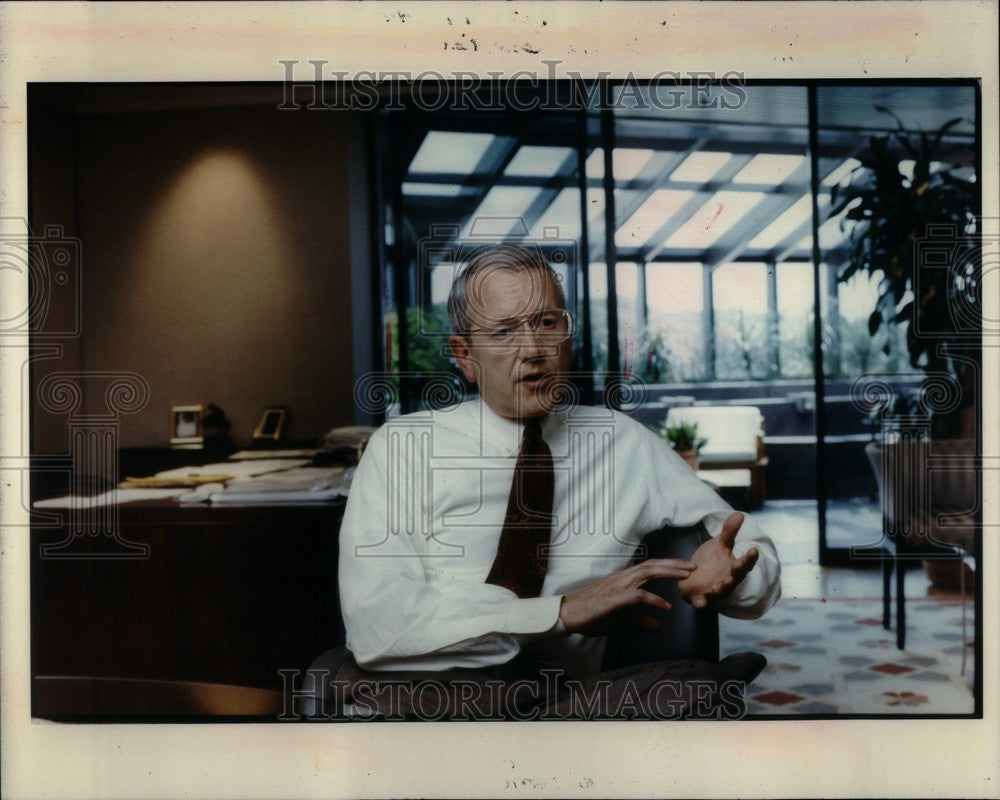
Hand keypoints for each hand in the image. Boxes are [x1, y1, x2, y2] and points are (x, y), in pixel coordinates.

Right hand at [558, 558, 695, 634]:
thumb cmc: (589, 615)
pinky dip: (654, 600)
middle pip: (652, 565)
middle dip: (674, 564)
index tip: (684, 569)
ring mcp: (617, 586)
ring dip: (668, 572)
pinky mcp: (614, 598)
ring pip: (647, 572)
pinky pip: (638, 596)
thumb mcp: (618, 620)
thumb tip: (659, 626)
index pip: (649, 568)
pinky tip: (666, 607)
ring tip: (685, 576)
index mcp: (623, 580)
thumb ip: (638, 621)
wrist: (567, 614)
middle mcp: (622, 578)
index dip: (668, 566)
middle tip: (693, 567)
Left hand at [678, 512, 758, 608]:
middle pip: (735, 577)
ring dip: (722, 587)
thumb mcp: (719, 544)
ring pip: (721, 591)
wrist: (692, 576)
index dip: (749, 557)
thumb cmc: (711, 561)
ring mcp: (715, 590)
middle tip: (738, 564)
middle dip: (737, 572)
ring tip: (723, 582)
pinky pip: (702, 602)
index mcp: (734, 567)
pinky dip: (701, 603)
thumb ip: (729, 532)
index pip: (745, 563)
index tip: (753, 549)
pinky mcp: (701, 597)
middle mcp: (728, 580)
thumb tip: (739, 514)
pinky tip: (701, 602)